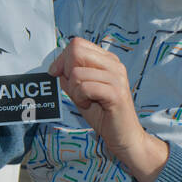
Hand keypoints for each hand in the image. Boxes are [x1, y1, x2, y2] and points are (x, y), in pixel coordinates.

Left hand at [48, 38, 166, 181]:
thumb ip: (70, 77)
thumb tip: (56, 67)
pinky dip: (80, 98)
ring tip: (86, 100)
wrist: (125, 137)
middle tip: (74, 88)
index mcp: (107, 60)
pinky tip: (89, 104)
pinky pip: (85, 87)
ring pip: (77, 73)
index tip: (56, 73)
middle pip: (76, 51)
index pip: (77, 44)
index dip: (62, 58)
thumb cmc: (103, 114)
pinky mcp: (116, 93)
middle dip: (66, 71)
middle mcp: (114, 65)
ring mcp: (117, 78)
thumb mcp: (80, 91)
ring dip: (74, 91)